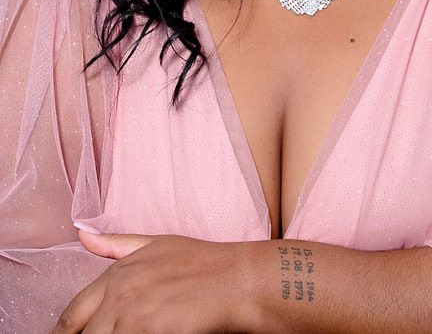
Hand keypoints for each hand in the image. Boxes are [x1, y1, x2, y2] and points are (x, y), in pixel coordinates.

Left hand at [53, 230, 251, 332]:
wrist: (237, 279)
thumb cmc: (203, 263)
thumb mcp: (157, 244)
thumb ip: (117, 244)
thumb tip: (83, 236)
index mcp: (118, 273)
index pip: (72, 314)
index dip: (65, 333)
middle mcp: (119, 294)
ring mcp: (133, 316)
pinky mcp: (149, 333)